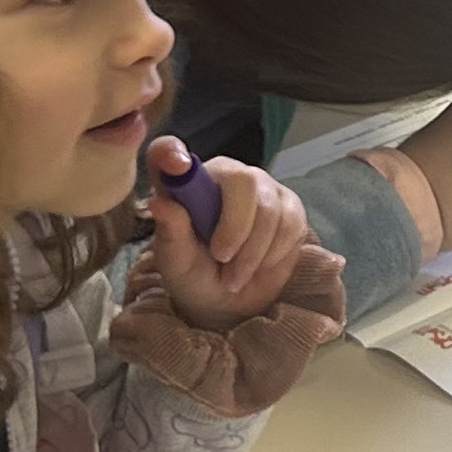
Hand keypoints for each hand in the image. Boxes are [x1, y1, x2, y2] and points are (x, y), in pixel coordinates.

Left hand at [141, 139, 314, 329]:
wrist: (229, 301)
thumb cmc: (194, 274)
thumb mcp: (176, 260)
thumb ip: (171, 230)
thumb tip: (160, 203)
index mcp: (187, 181)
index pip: (170, 150)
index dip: (172, 153)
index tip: (175, 166)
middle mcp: (226, 174)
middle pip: (244, 180)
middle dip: (236, 227)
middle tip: (222, 259)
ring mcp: (263, 187)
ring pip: (271, 209)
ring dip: (253, 252)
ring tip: (234, 276)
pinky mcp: (290, 206)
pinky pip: (291, 225)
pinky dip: (274, 254)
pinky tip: (259, 265)